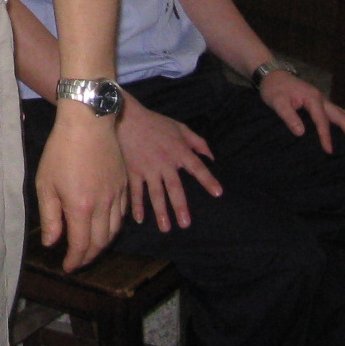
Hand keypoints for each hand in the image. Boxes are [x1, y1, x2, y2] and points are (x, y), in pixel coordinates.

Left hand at [35, 106, 126, 271]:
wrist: (88, 122)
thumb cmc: (61, 150)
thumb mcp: (46, 183)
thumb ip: (50, 217)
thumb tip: (52, 242)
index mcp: (81, 207)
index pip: (81, 245)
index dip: (75, 260)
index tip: (68, 267)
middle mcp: (103, 205)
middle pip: (100, 242)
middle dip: (89, 256)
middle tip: (78, 261)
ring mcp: (116, 194)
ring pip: (114, 230)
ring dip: (102, 243)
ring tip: (90, 246)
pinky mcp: (123, 183)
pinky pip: (122, 213)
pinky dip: (113, 226)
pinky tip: (104, 224)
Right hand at [115, 100, 221, 230]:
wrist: (127, 117)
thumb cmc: (155, 123)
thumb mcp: (180, 127)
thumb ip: (198, 141)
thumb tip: (212, 157)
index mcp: (179, 150)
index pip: (197, 167)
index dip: (208, 180)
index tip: (218, 193)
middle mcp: (165, 162)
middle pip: (174, 188)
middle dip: (180, 207)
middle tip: (185, 225)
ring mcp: (148, 168)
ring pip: (155, 193)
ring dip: (160, 212)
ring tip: (166, 228)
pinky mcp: (133, 170)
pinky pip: (136, 191)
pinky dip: (136, 205)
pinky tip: (139, 219)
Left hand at [259, 70, 344, 153]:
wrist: (272, 74)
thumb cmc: (274, 88)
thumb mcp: (277, 102)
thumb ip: (289, 117)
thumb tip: (301, 133)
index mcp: (312, 98)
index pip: (322, 121)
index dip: (325, 136)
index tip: (329, 150)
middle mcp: (321, 98)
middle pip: (340, 116)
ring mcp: (322, 99)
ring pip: (342, 112)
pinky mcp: (319, 102)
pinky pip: (336, 112)